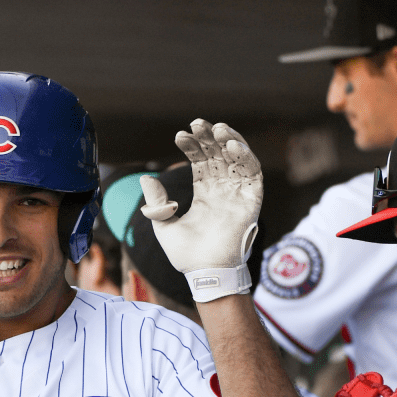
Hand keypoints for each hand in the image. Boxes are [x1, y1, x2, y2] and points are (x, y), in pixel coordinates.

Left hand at [140, 119, 261, 275]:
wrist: (205, 273)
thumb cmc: (185, 255)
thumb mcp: (164, 225)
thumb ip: (156, 202)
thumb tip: (144, 178)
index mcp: (204, 194)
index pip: (201, 161)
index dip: (192, 146)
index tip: (180, 135)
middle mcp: (223, 190)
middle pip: (218, 155)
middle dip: (209, 138)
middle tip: (197, 124)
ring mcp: (238, 194)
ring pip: (237, 158)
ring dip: (229, 140)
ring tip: (216, 129)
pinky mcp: (252, 200)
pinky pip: (252, 172)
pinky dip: (245, 156)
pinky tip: (230, 145)